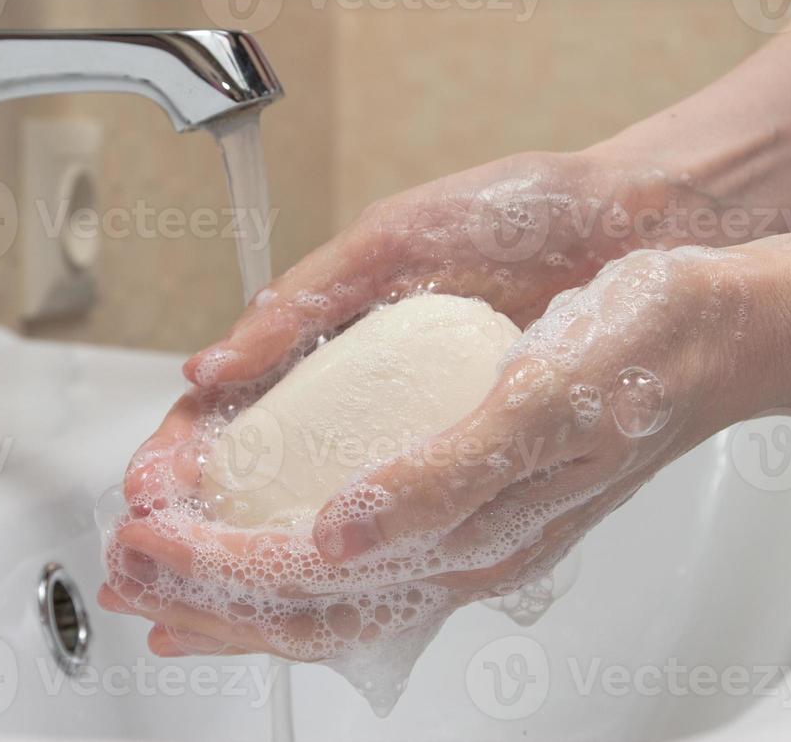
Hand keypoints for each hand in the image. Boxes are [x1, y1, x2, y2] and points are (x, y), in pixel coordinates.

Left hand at [100, 245, 780, 660]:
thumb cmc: (643, 349)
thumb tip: (338, 532)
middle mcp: (461, 541)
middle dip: (201, 591)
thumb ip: (441, 476)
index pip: (310, 579)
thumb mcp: (543, 398)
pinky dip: (291, 561)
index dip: (213, 568)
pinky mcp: (470, 494)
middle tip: (120, 568)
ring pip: (327, 590)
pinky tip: (267, 551)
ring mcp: (465, 524)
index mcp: (472, 526)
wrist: (717, 329)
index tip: (141, 539)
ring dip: (235, 587)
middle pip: (305, 602)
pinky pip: (361, 555)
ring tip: (163, 585)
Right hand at [115, 151, 721, 517]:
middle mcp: (373, 388)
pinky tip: (318, 575)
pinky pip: (405, 515)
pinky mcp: (478, 454)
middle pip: (263, 466)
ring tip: (208, 578)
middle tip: (154, 551)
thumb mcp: (399, 239)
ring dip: (258, 545)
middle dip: (203, 512)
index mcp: (336, 329)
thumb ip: (306, 300)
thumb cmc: (525, 211)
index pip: (237, 401)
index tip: (151, 486)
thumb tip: (213, 366)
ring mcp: (423, 426)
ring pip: (322, 503)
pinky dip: (354, 548)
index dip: (186, 447)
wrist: (639, 223)